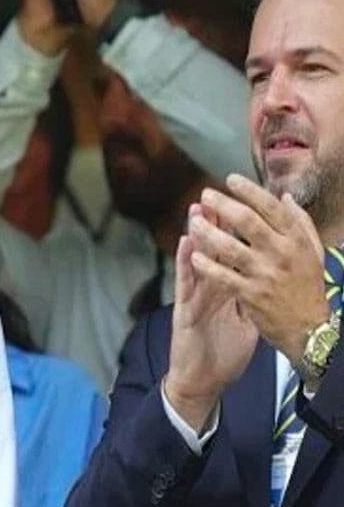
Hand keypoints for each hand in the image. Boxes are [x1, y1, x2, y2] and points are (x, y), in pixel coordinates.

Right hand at [163, 206, 258, 431]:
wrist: (203, 381)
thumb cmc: (223, 353)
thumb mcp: (246, 322)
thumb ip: (252, 297)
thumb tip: (266, 277)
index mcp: (226, 290)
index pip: (233, 254)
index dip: (236, 232)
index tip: (243, 206)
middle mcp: (209, 289)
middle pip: (214, 251)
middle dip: (216, 223)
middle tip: (215, 194)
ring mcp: (195, 298)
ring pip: (196, 261)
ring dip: (196, 235)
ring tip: (197, 209)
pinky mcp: (185, 312)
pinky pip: (185, 284)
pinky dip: (185, 263)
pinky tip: (184, 243)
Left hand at [188, 174, 328, 363]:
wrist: (308, 327)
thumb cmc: (307, 285)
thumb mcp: (313, 251)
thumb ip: (300, 222)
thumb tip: (284, 196)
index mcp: (297, 240)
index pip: (272, 208)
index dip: (250, 191)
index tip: (231, 179)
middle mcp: (281, 253)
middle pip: (247, 222)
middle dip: (223, 205)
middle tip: (205, 194)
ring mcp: (265, 274)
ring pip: (229, 247)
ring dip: (207, 232)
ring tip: (193, 221)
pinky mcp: (250, 294)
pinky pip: (223, 275)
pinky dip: (207, 264)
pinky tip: (194, 254)